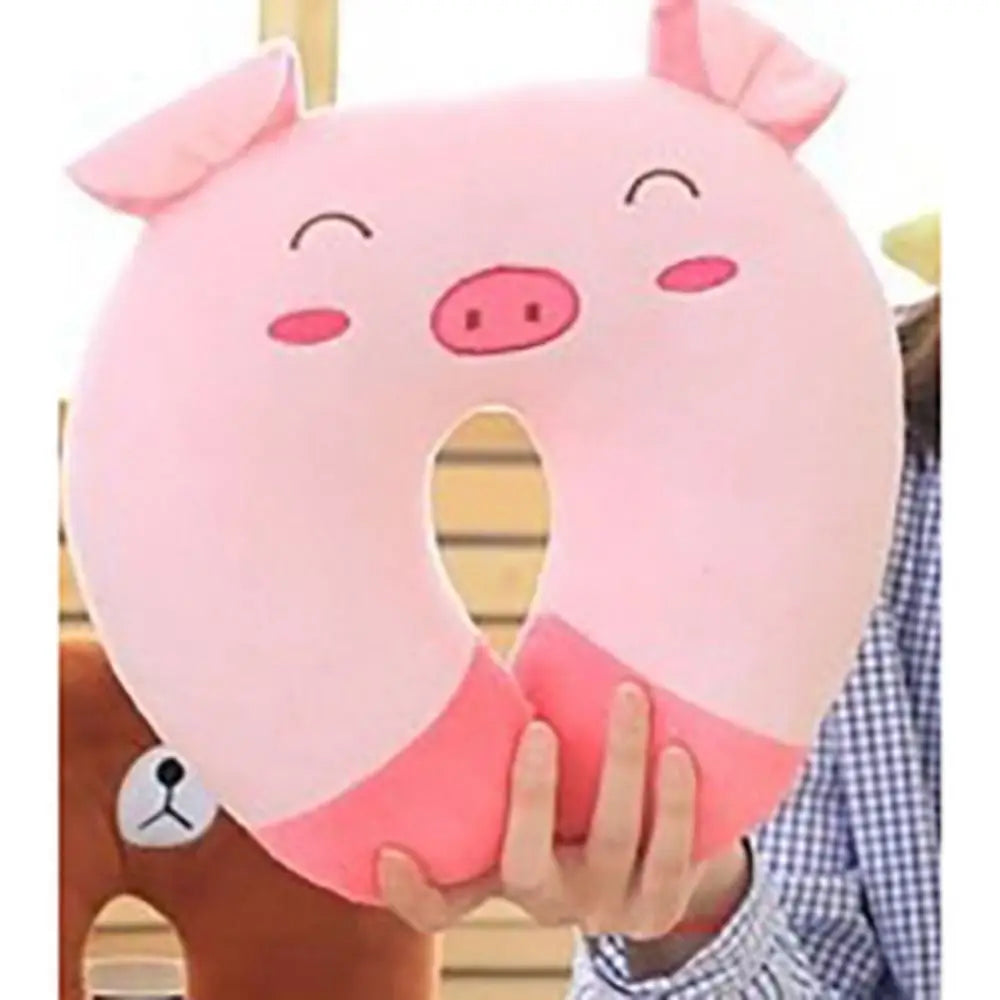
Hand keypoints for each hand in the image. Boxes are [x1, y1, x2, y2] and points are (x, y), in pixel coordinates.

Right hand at [378, 683, 748, 940]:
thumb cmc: (577, 781)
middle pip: (528, 862)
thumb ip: (507, 733)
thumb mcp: (533, 769)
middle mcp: (547, 901)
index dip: (412, 891)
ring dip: (622, 769)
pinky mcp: (661, 906)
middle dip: (533, 796)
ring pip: (612, 846)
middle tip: (539, 727)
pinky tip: (680, 754)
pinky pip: (672, 863)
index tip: (389, 851)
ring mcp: (606, 908)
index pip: (443, 905)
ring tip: (630, 696)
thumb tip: (475, 643)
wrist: (662, 844)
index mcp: (501, 872)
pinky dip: (676, 809)